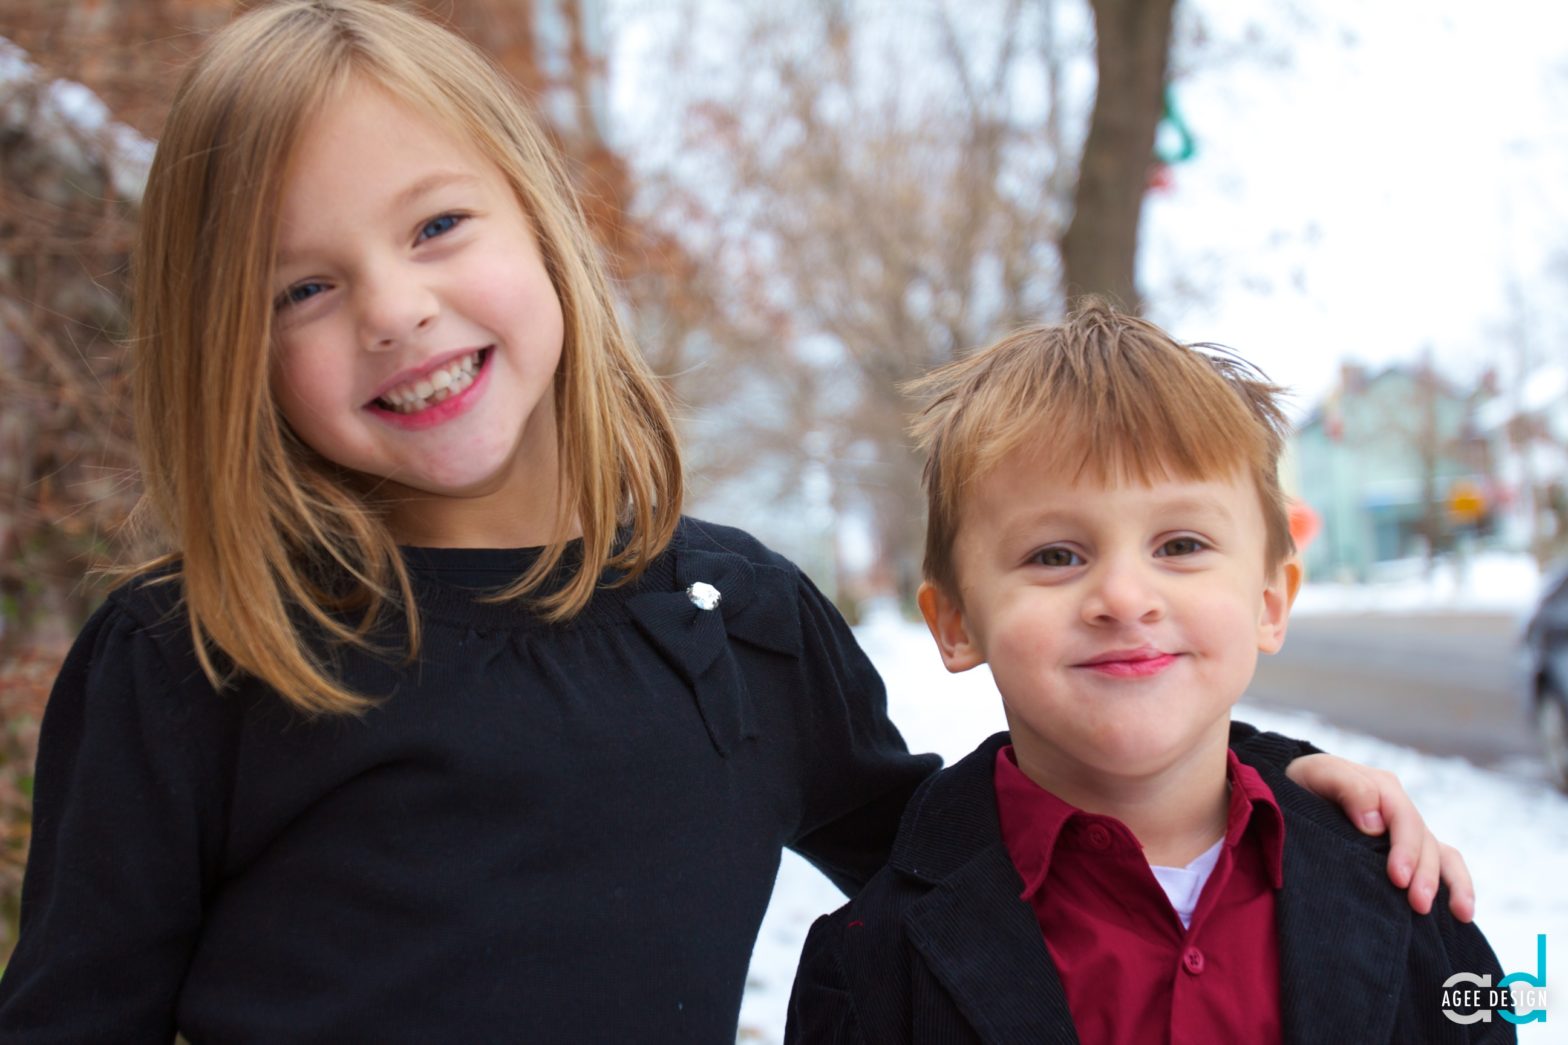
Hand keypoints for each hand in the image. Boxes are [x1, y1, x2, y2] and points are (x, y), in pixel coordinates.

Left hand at [1285, 753, 1474, 921]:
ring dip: (1451, 885)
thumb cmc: (1304, 781)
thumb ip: (1348, 788)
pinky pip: (1443, 864)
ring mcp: (1407, 831)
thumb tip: (1375, 823)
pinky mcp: (1409, 851)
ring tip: (1460, 914)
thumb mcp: (1318, 774)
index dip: (1405, 850)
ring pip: (1442, 855)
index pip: (1404, 820)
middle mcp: (1400, 809)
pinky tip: (1462, 913)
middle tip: (1417, 904)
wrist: (1294, 790)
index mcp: (1383, 788)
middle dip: (1425, 875)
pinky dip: (1457, 885)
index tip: (1398, 879)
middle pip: (1425, 842)